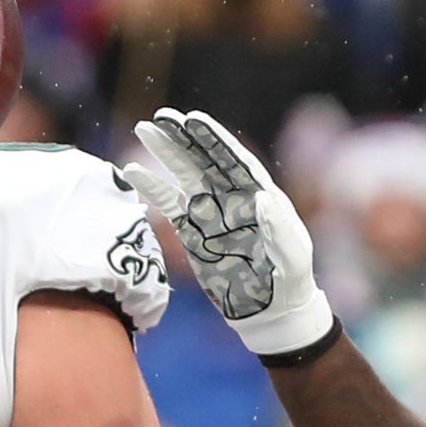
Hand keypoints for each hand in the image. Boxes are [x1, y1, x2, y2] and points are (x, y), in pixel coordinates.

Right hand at [126, 109, 335, 357]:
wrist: (271, 310)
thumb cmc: (290, 281)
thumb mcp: (292, 255)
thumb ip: (278, 227)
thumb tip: (261, 197)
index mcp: (258, 194)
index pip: (233, 159)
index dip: (213, 138)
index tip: (193, 119)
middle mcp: (232, 196)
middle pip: (204, 158)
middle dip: (183, 136)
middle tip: (161, 116)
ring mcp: (211, 212)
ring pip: (184, 174)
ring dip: (165, 152)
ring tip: (143, 129)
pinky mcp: (193, 232)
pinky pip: (169, 204)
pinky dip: (152, 188)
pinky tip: (134, 172)